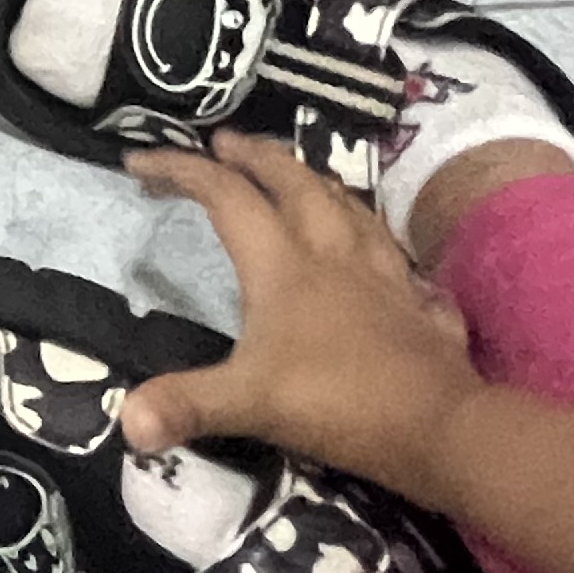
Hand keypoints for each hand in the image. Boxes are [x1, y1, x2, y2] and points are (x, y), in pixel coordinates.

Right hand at [120, 135, 490, 501]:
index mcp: (283, 267)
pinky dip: (379, 247)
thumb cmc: (342, 404)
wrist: (446, 430)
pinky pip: (398, 262)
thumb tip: (127, 422)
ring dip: (317, 185)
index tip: (138, 160)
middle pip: (294, 184)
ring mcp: (384, 278)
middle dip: (255, 156)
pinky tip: (385, 259)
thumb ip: (188, 404)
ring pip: (350, 210)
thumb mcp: (250, 404)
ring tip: (300, 178)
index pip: (226, 198)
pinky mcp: (421, 307)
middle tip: (225, 141)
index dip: (181, 169)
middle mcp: (333, 257)